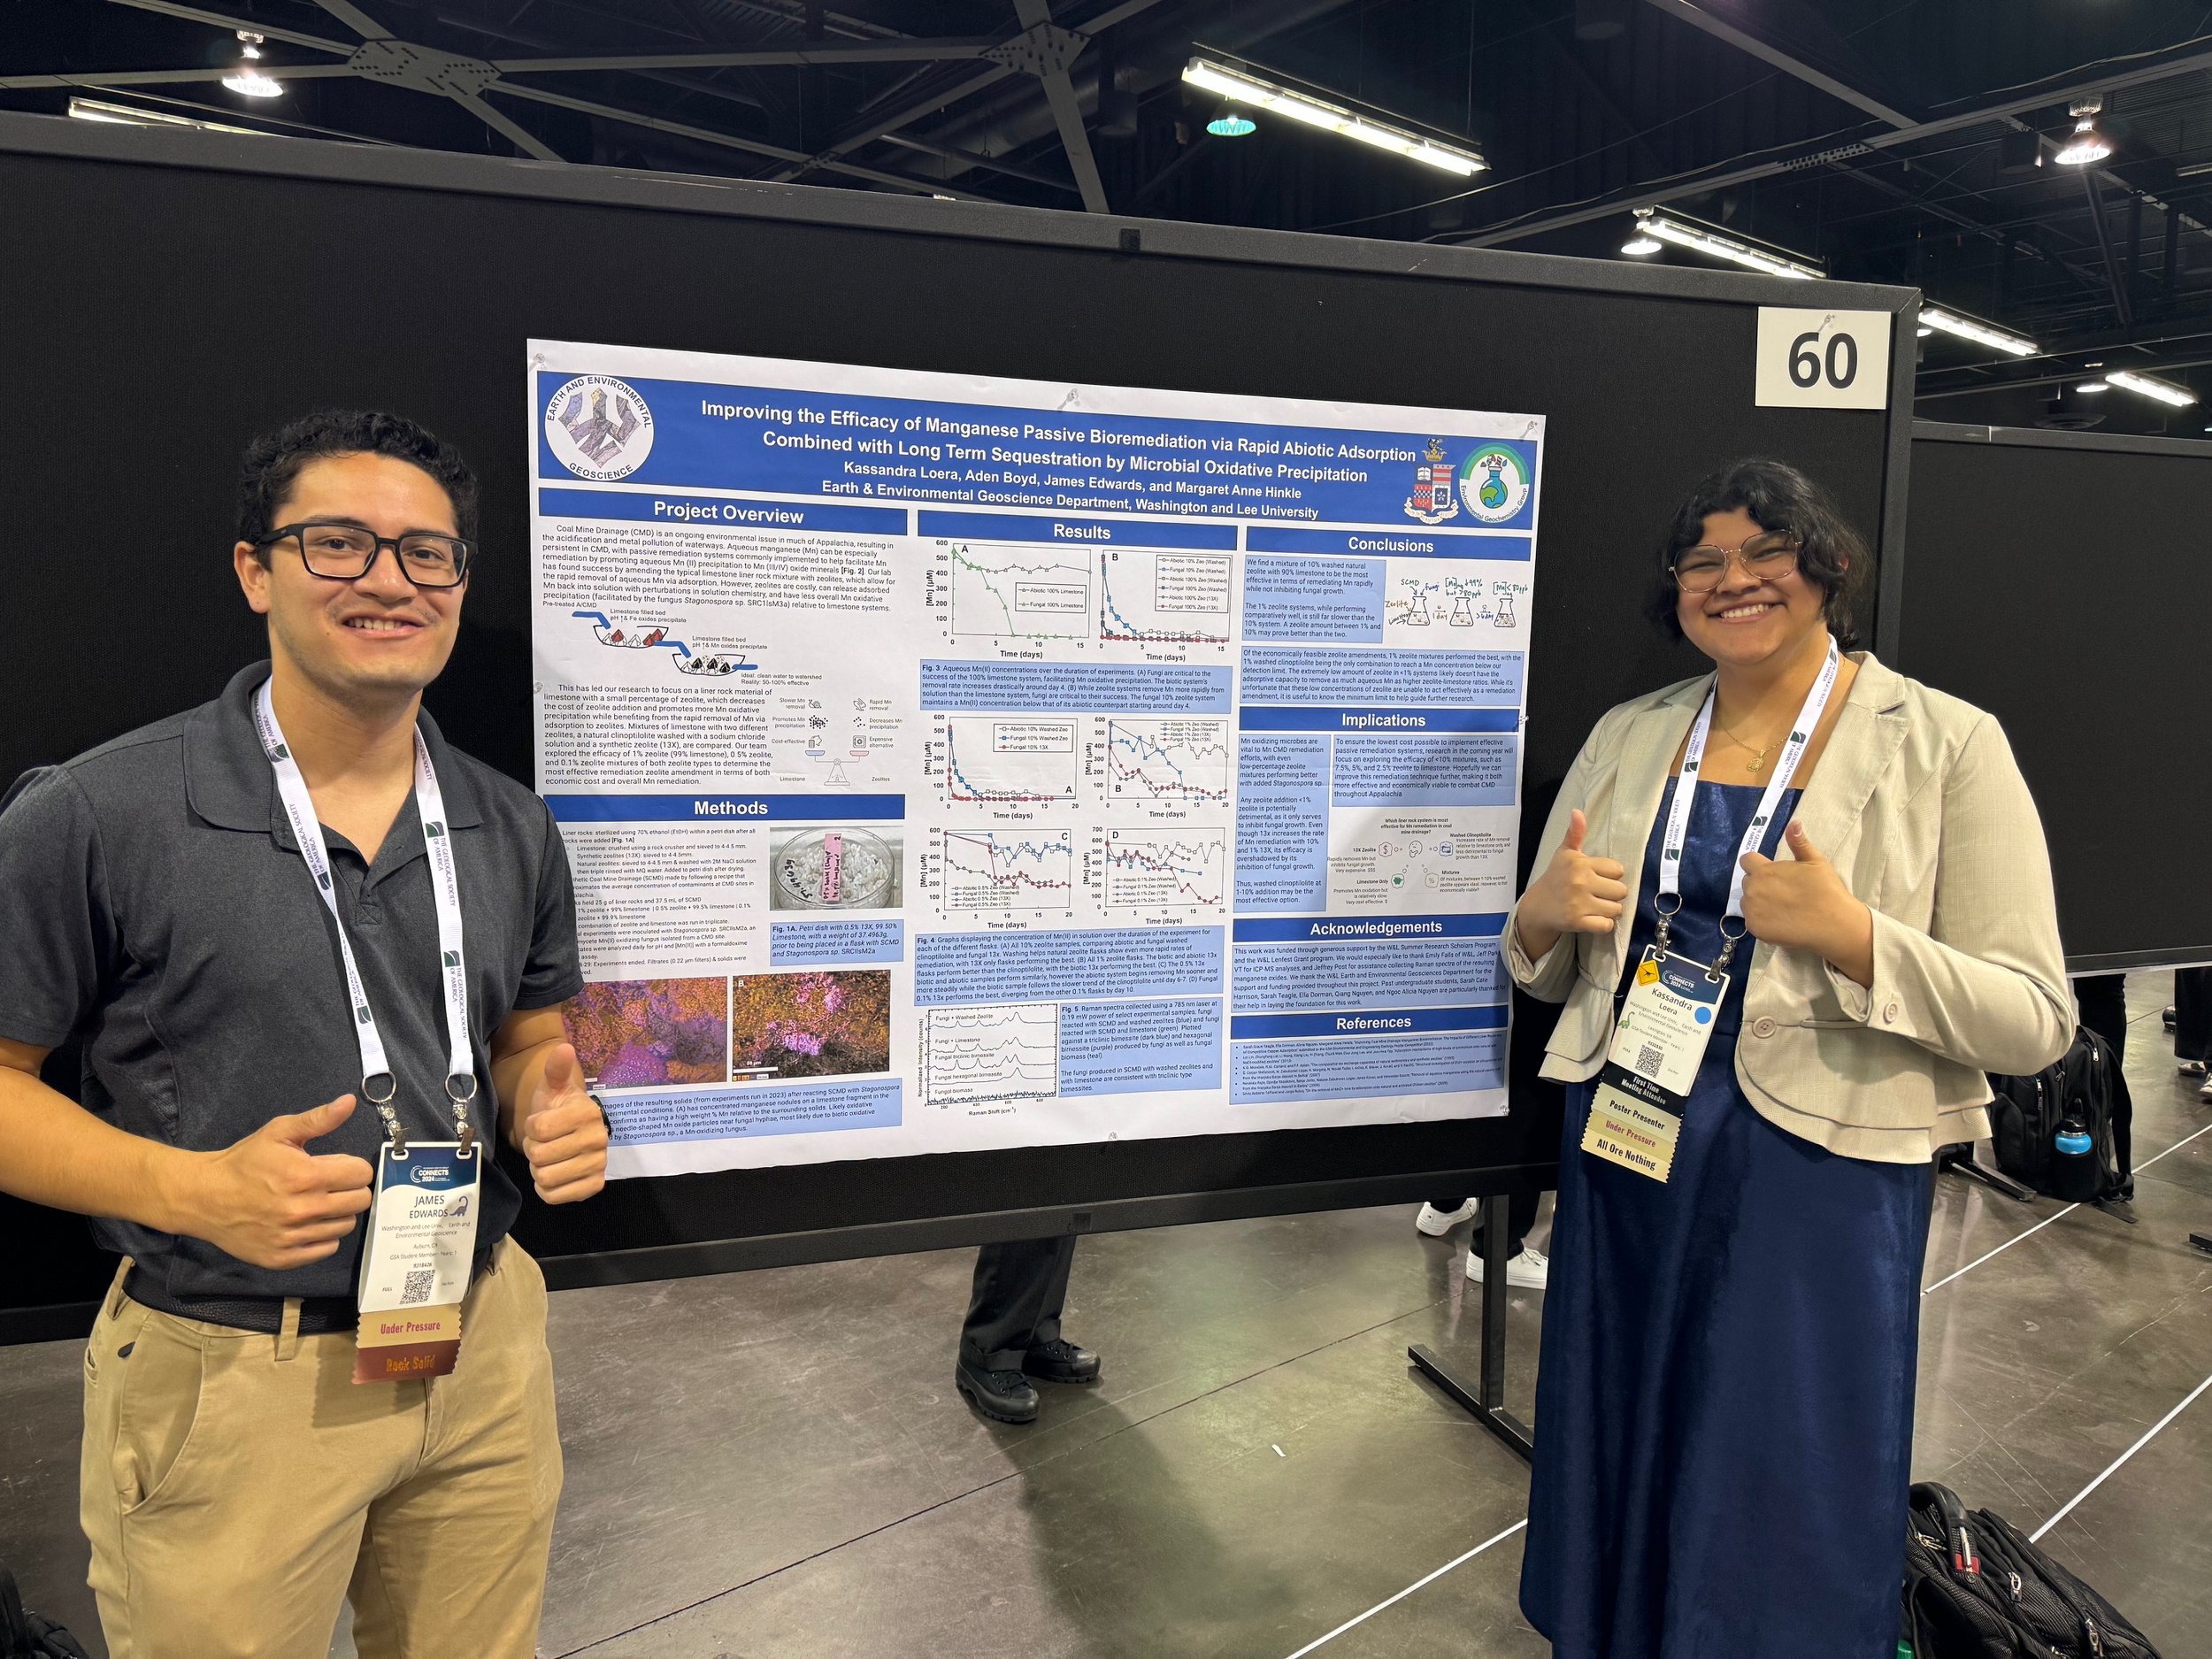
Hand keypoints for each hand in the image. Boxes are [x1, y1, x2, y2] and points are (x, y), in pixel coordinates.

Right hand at [190, 1095, 375, 1269]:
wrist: (204, 1197)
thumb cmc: (244, 1163)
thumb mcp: (279, 1132)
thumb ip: (318, 1119)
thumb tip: (349, 1101)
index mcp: (306, 1176)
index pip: (361, 1174)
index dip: (353, 1167)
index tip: (337, 1166)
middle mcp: (303, 1210)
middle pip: (360, 1201)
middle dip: (350, 1188)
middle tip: (329, 1184)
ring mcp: (293, 1237)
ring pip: (346, 1225)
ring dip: (337, 1213)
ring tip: (314, 1202)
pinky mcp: (283, 1258)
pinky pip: (327, 1248)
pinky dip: (322, 1236)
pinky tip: (305, 1223)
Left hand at [520, 1043, 607, 1204]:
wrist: (573, 1132)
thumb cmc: (557, 1108)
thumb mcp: (552, 1087)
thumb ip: (555, 1069)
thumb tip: (563, 1047)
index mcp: (587, 1113)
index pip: (537, 1129)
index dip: (531, 1127)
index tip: (541, 1123)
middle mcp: (599, 1139)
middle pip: (539, 1155)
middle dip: (534, 1149)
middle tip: (545, 1142)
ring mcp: (598, 1164)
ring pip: (545, 1177)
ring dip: (539, 1169)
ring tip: (550, 1157)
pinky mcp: (594, 1186)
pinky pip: (554, 1196)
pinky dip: (547, 1188)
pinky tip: (555, 1174)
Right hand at [1514, 810, 1628, 960]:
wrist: (1537, 907)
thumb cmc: (1556, 878)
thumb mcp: (1564, 854)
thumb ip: (1575, 834)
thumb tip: (1577, 811)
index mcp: (1580, 863)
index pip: (1618, 870)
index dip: (1610, 875)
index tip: (1597, 878)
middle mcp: (1580, 882)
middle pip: (1621, 891)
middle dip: (1612, 894)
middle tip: (1597, 894)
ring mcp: (1579, 903)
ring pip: (1616, 909)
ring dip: (1609, 910)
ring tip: (1595, 906)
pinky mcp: (1578, 922)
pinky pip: (1606, 925)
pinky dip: (1603, 925)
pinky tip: (1592, 919)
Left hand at [1739, 822, 1874, 985]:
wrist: (1833, 923)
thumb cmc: (1826, 889)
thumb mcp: (1815, 861)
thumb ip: (1799, 842)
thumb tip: (1794, 822)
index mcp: (1763, 870)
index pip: (1746, 860)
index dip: (1758, 865)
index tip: (1773, 873)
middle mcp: (1752, 889)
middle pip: (1748, 882)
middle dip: (1760, 884)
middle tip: (1783, 892)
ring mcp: (1752, 911)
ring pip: (1747, 902)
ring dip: (1759, 902)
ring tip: (1782, 908)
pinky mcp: (1755, 929)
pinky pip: (1752, 921)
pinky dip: (1762, 921)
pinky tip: (1781, 922)